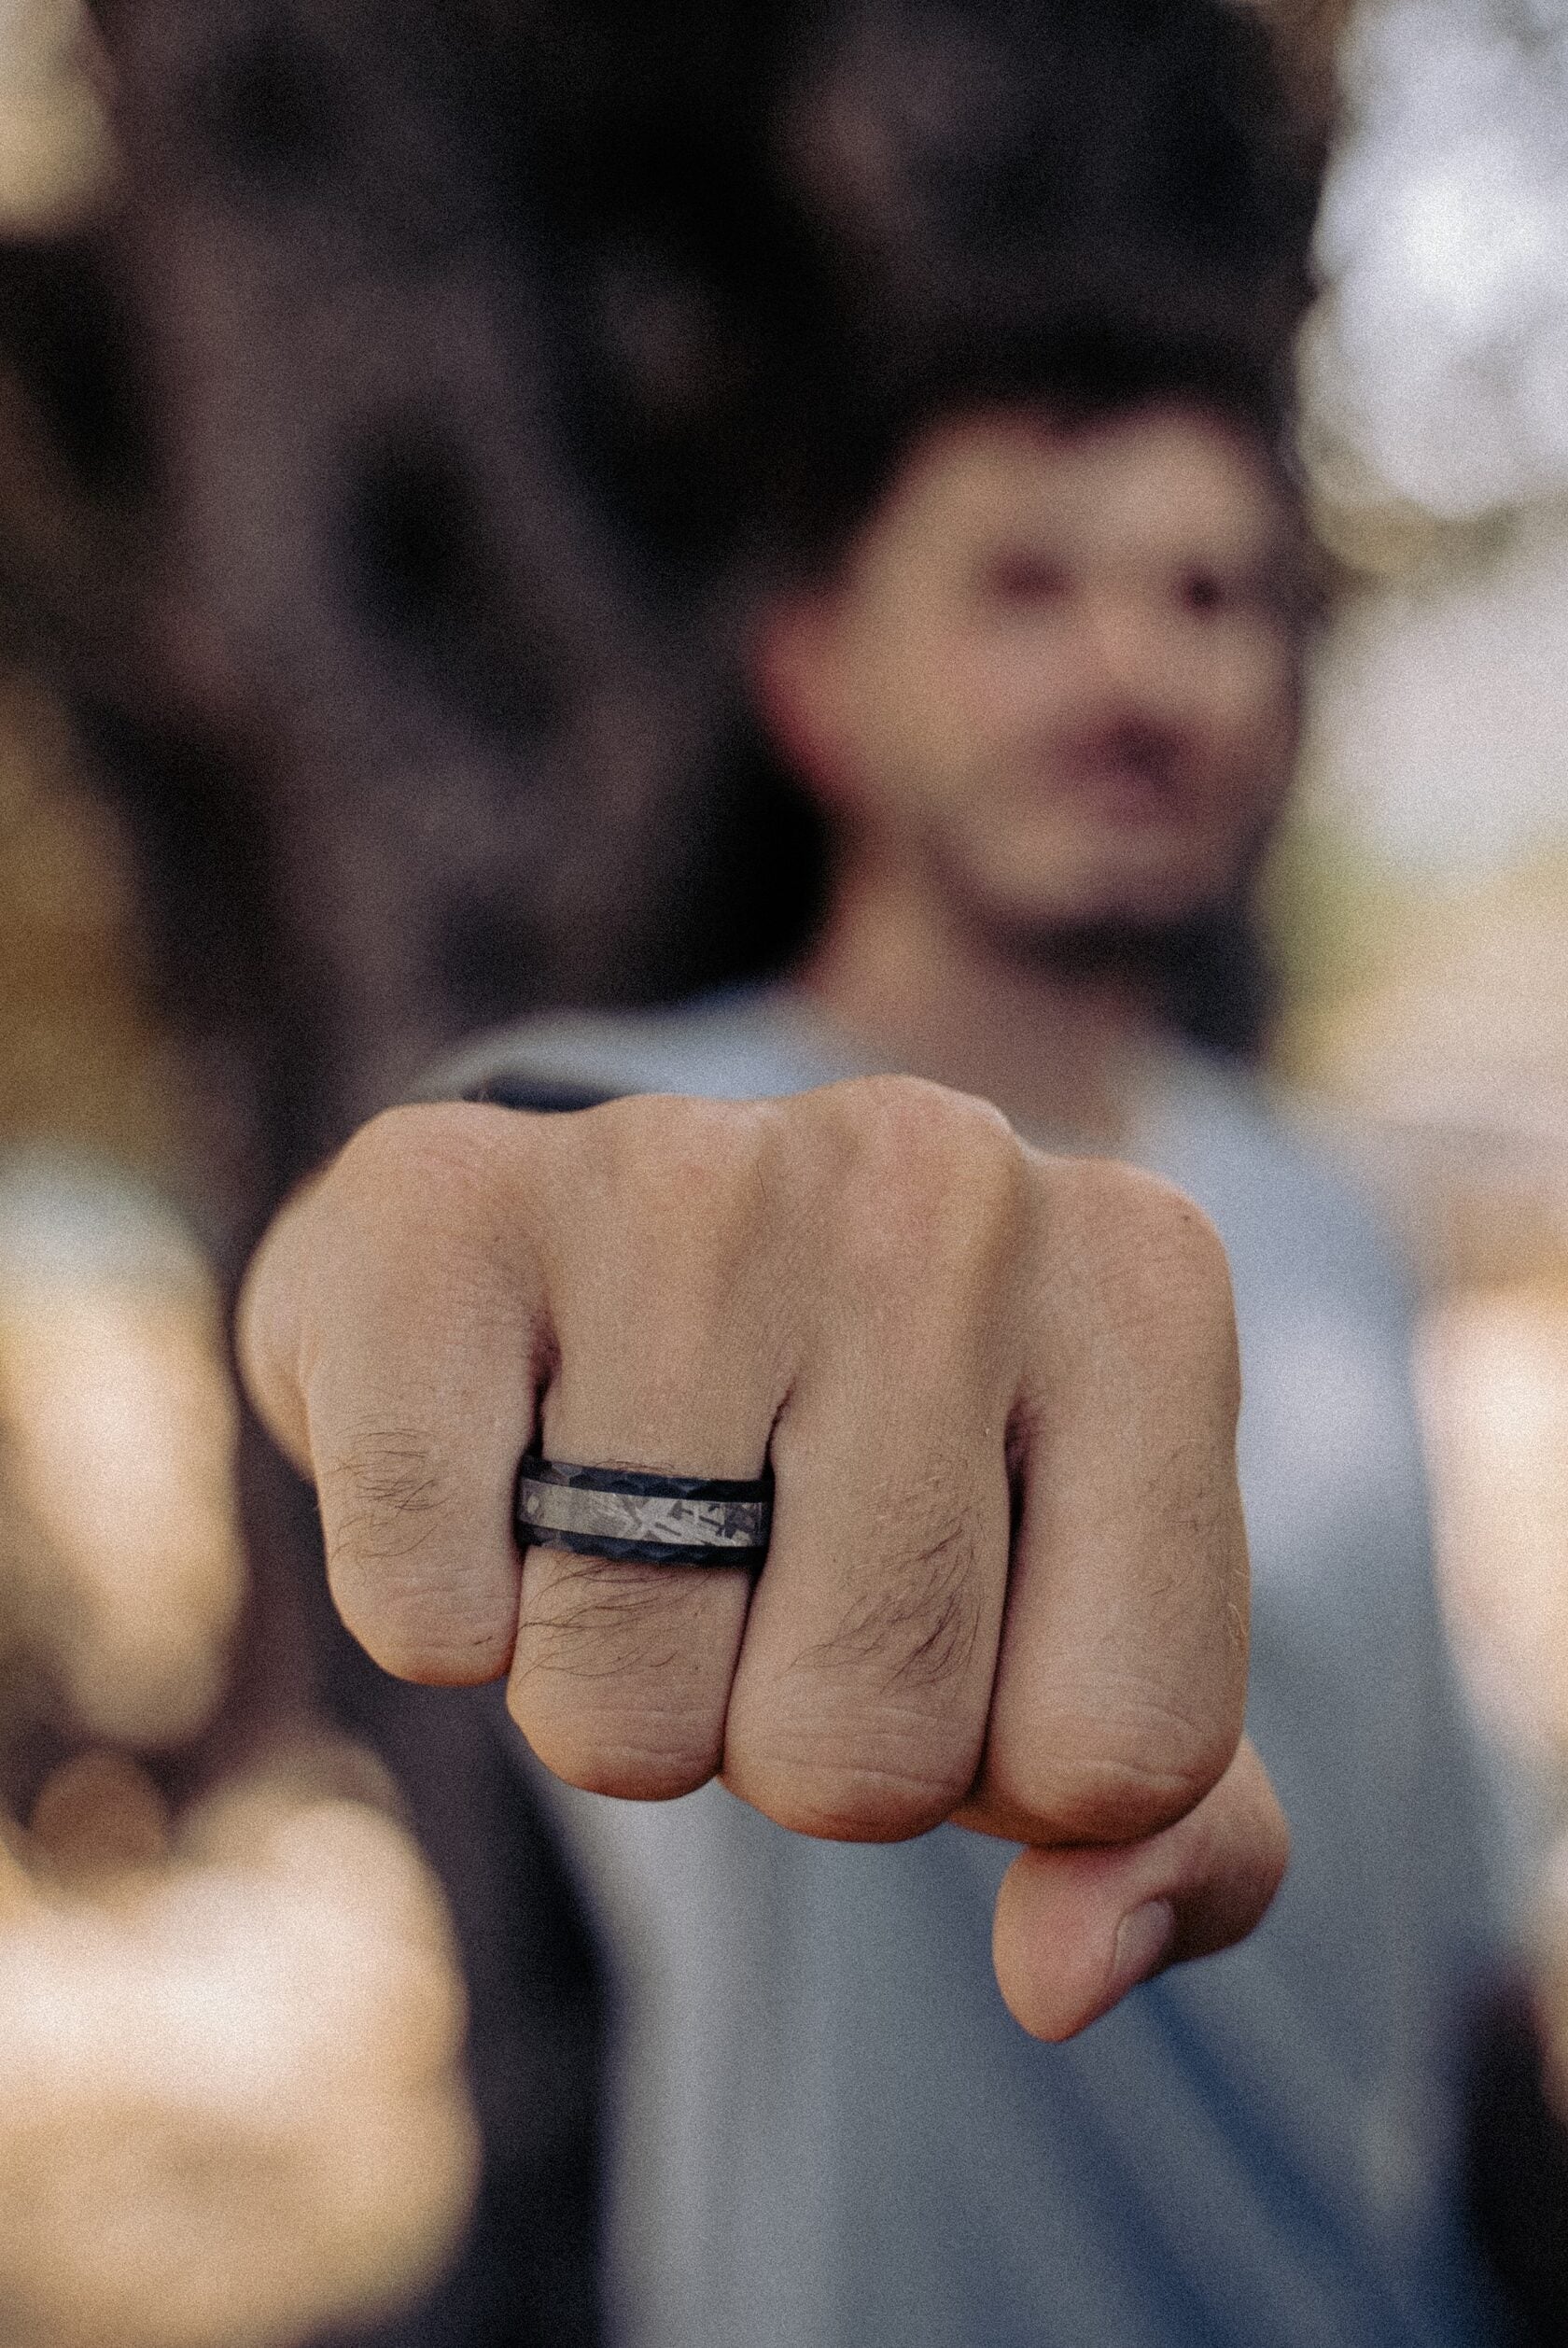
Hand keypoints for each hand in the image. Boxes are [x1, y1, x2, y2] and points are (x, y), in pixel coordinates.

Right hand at [239, 1077, 1287, 2038]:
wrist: (590, 1242)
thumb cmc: (859, 1460)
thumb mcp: (1065, 1616)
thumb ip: (1158, 1830)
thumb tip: (1061, 1980)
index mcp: (1143, 1287)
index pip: (1119, 1755)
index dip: (995, 1761)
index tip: (939, 1614)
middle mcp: (938, 1183)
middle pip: (862, 1748)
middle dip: (782, 1733)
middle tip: (749, 1561)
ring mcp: (681, 1170)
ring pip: (624, 1711)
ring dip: (607, 1686)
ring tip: (618, 1502)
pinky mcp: (435, 1206)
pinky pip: (425, 1618)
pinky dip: (439, 1613)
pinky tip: (483, 1459)